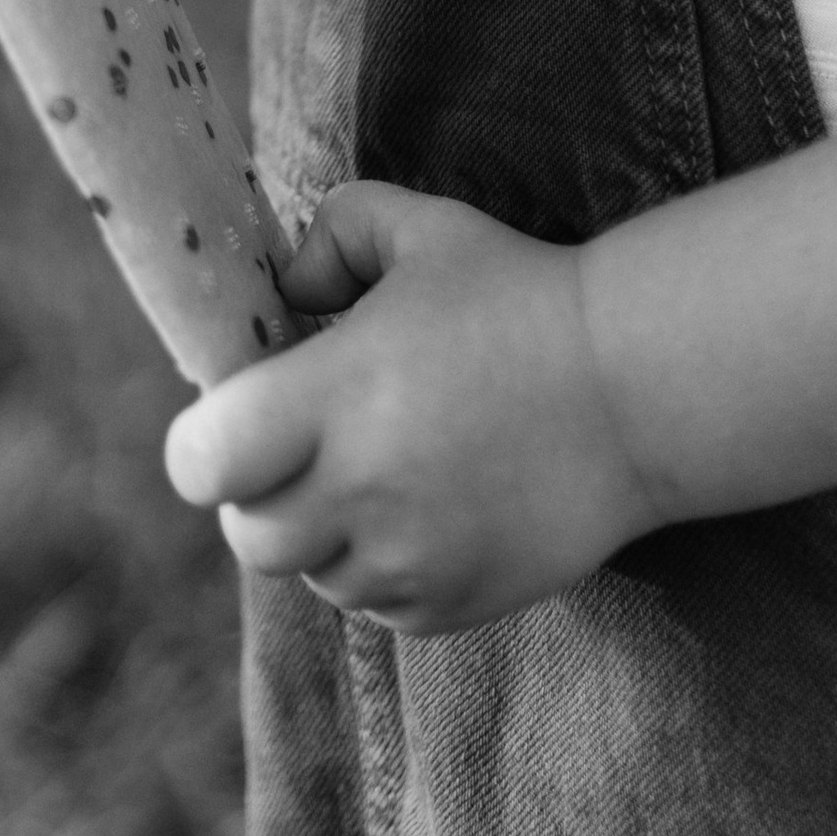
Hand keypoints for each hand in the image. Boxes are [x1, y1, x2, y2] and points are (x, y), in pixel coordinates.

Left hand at [163, 183, 655, 632]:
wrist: (632, 390)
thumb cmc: (518, 296)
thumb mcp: (422, 230)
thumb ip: (334, 235)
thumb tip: (288, 286)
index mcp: (337, 394)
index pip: (204, 461)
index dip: (207, 443)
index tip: (241, 414)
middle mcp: (360, 489)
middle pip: (247, 536)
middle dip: (260, 494)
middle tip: (306, 447)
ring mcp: (407, 558)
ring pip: (312, 576)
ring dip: (324, 534)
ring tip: (382, 470)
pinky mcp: (449, 605)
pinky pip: (376, 606)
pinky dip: (382, 570)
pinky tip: (429, 506)